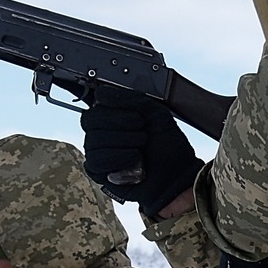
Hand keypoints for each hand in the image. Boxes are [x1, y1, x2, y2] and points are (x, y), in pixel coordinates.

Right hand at [80, 85, 204, 212]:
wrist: (176, 175)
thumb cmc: (168, 146)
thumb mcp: (155, 113)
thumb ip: (130, 99)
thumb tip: (101, 92)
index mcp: (113, 116)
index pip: (96, 104)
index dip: (116, 109)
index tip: (139, 118)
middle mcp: (101, 132)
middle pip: (90, 120)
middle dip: (122, 125)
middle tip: (143, 133)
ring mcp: (98, 152)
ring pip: (93, 141)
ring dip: (124, 143)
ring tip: (141, 149)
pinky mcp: (98, 172)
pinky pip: (96, 161)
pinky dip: (119, 159)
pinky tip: (134, 161)